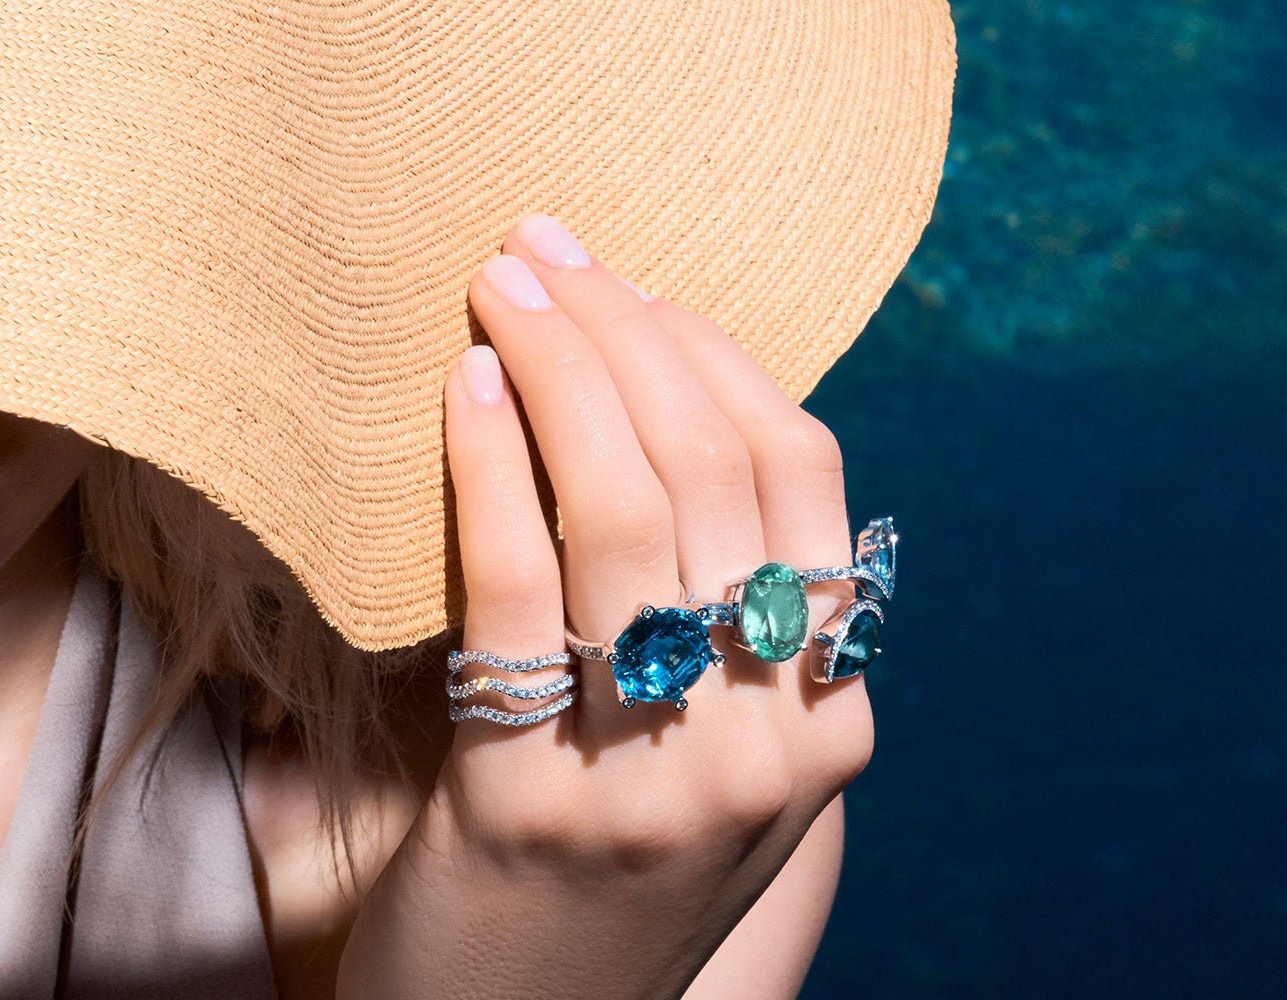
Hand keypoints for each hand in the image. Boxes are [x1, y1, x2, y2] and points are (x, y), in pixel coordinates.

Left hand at [335, 215, 873, 997]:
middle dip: (622, 334)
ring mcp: (656, 779)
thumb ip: (720, 618)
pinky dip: (488, 469)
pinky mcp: (528, 804)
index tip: (626, 277)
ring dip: (556, 372)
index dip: (711, 351)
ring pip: (623, 518)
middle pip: (711, 474)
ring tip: (492, 291)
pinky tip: (460, 389)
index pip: (800, 475)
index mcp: (827, 717)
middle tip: (538, 252)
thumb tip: (667, 404)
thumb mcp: (705, 749)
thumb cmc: (596, 863)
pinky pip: (511, 597)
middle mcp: (767, 745)